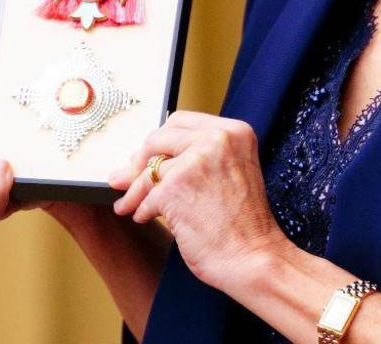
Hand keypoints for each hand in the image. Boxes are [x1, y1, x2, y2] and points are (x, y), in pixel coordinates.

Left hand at [107, 111, 287, 291]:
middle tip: (126, 178)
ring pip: (149, 171)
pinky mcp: (176, 188)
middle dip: (140, 162)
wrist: (254, 258)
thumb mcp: (230, 173)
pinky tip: (144, 218)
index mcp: (235, 132)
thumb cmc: (244, 226)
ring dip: (134, 191)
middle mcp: (217, 139)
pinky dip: (142, 210)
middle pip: (159, 138)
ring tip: (128, 204)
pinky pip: (147, 197)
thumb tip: (142, 159)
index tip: (148, 157)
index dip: (160, 142)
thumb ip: (197, 158)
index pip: (181, 122)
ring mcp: (195, 161)